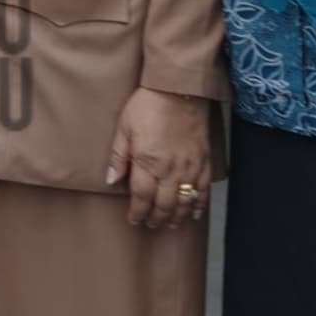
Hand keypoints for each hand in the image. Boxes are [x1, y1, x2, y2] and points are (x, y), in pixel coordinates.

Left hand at [107, 86, 211, 230]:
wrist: (179, 90)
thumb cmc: (148, 106)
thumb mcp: (123, 128)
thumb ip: (118, 157)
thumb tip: (111, 181)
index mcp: (147, 163)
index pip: (141, 197)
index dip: (137, 212)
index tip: (134, 219)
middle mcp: (170, 170)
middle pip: (163, 204)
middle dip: (156, 218)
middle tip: (150, 225)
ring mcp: (190, 167)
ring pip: (184, 202)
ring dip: (176, 216)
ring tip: (169, 224)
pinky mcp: (204, 162)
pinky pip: (203, 190)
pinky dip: (198, 205)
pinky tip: (193, 213)